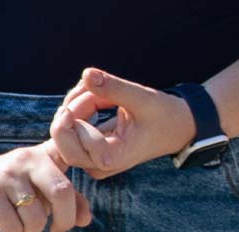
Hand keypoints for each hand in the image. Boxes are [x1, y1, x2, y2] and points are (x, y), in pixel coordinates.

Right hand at [0, 141, 89, 231]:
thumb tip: (86, 219)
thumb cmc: (11, 186)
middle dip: (64, 221)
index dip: (87, 173)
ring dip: (32, 231)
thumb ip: (67, 197)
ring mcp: (7, 176)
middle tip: (56, 230)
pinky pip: (13, 227)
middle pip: (61, 192)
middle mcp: (27, 160)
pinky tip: (8, 227)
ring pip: (36, 218)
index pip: (73, 160)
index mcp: (44, 155)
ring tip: (22, 224)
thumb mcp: (40, 184)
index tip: (87, 196)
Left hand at [49, 68, 197, 179]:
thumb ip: (114, 87)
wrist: (176, 127)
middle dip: (71, 109)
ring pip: (65, 134)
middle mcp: (100, 165)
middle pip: (62, 143)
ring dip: (75, 104)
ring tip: (99, 86)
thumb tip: (86, 73)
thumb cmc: (163, 115)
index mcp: (113, 158)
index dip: (76, 113)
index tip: (91, 88)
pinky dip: (78, 108)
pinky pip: (71, 130)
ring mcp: (93, 160)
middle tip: (88, 85)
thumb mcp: (142, 98)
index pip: (75, 144)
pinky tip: (96, 94)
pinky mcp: (90, 150)